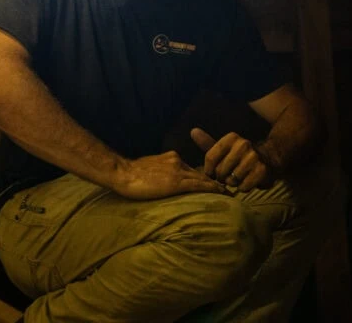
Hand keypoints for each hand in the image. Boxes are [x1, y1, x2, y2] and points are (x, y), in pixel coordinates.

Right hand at [112, 151, 227, 199]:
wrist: (123, 173)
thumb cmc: (130, 174)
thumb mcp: (148, 169)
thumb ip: (160, 172)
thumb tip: (163, 182)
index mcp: (170, 158)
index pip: (190, 169)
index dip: (202, 176)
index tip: (212, 182)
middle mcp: (177, 161)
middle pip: (199, 172)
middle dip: (212, 180)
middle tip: (227, 188)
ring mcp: (178, 170)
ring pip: (202, 178)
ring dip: (215, 185)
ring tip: (227, 192)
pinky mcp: (176, 182)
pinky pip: (198, 185)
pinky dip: (211, 188)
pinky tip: (221, 192)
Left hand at [191, 128, 272, 191]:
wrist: (268, 159)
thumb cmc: (238, 156)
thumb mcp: (223, 149)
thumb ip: (207, 143)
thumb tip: (193, 131)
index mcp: (231, 138)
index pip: (210, 157)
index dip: (209, 170)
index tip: (212, 173)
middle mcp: (243, 144)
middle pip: (220, 170)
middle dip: (221, 177)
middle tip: (227, 176)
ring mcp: (254, 157)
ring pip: (231, 180)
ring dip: (232, 183)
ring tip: (236, 178)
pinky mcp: (261, 170)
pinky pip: (243, 186)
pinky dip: (242, 188)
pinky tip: (245, 182)